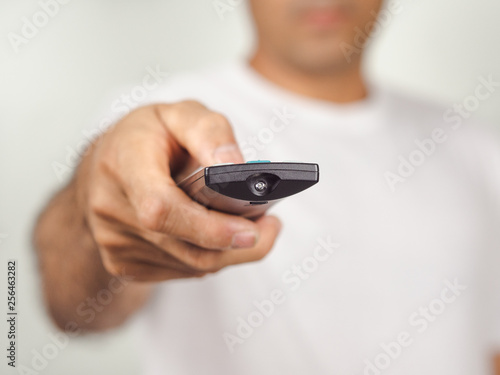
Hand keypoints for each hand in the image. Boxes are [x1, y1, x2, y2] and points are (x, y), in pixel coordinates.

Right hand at [76, 101, 281, 281]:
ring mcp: (115, 243)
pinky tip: (218, 236)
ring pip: (190, 265)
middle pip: (185, 247)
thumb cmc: (146, 138)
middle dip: (236, 244)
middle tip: (269, 227)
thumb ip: (210, 131)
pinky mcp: (123, 264)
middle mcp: (111, 209)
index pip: (161, 208)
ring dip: (229, 252)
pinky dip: (209, 256)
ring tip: (252, 227)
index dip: (208, 227)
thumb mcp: (179, 114)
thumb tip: (237, 167)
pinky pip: (180, 271)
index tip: (250, 229)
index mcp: (123, 163)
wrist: (103, 168)